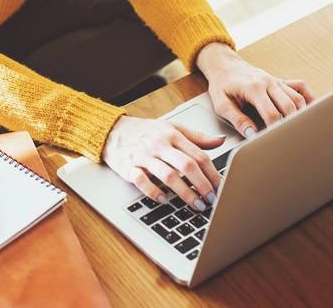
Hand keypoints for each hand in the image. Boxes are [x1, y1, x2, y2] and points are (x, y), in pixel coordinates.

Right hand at [101, 115, 225, 209]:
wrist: (112, 129)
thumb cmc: (143, 131)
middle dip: (202, 184)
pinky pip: (142, 181)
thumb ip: (196, 136)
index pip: (198, 155)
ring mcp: (144, 156)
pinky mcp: (128, 167)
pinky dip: (154, 192)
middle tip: (211, 200)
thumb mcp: (171, 127)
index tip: (220, 187)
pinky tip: (164, 200)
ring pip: (168, 175)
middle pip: (187, 165)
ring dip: (184, 192)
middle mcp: (160, 145)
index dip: (212, 173)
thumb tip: (219, 141)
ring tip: (196, 204)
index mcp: (173, 135)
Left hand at [196, 42, 314, 137]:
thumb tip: (251, 134)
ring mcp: (276, 81)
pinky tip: (308, 110)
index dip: (275, 131)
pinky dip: (308, 98)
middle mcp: (268, 82)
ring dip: (301, 115)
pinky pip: (301, 87)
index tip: (276, 143)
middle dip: (291, 125)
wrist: (224, 64)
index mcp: (253, 88)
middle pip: (289, 107)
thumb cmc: (222, 83)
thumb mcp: (221, 103)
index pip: (271, 113)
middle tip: (290, 141)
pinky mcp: (280, 81)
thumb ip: (237, 119)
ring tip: (299, 131)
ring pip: (298, 98)